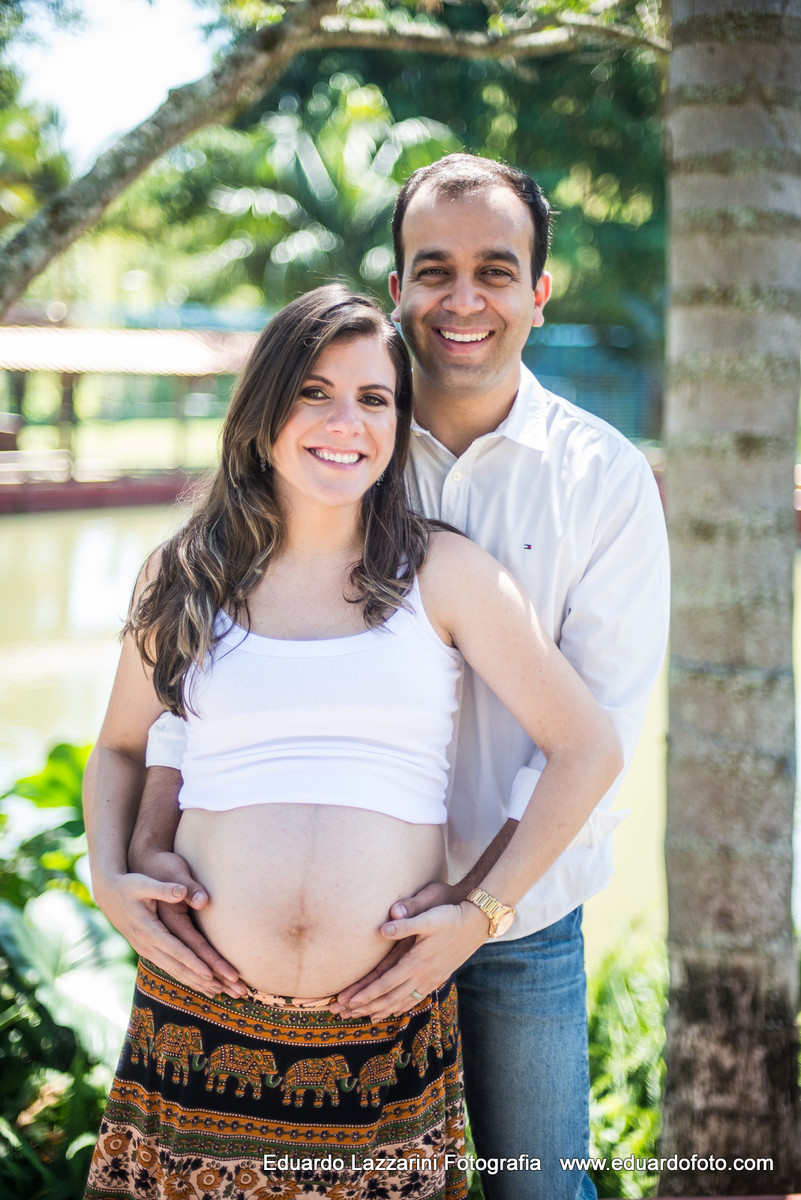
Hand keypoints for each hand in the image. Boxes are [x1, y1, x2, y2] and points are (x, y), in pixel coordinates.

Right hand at [93, 863, 244, 999]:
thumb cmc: (129, 885)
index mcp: (149, 929)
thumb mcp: (144, 884)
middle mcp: (146, 944)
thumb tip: (182, 890)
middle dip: (200, 980)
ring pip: (173, 971)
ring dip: (195, 982)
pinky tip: (198, 983)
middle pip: (177, 967)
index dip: (193, 962)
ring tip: (217, 993)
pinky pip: (169, 967)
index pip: (176, 950)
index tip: (211, 973)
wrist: (108, 894)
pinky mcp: (147, 950)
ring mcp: (146, 950)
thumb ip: (165, 888)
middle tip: (223, 990)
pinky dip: (185, 977)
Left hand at [332, 900, 488, 1021]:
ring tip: (364, 1018)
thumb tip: (383, 928)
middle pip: (390, 998)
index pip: (386, 983)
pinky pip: (415, 999)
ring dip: (381, 1010)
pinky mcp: (438, 978)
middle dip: (366, 1007)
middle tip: (344, 1014)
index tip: (349, 1001)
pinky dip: (401, 1007)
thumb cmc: (450, 915)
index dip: (366, 993)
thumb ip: (406, 922)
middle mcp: (423, 975)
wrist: (478, 922)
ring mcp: (431, 979)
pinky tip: (393, 1010)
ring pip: (402, 1002)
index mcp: (417, 961)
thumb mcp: (428, 915)